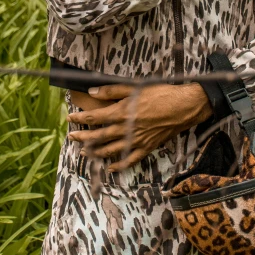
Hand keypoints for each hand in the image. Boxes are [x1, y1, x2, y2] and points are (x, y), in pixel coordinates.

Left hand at [67, 82, 211, 171]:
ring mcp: (136, 140)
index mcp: (123, 112)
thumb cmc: (161, 93)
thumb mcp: (135, 87)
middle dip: (83, 137)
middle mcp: (127, 129)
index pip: (95, 117)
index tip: (70, 117)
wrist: (183, 107)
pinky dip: (118, 165)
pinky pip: (130, 160)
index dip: (81, 118)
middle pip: (99, 136)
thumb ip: (112, 90)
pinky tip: (110, 167)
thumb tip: (92, 91)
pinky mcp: (146, 147)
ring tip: (84, 152)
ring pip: (111, 150)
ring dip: (95, 152)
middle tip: (71, 136)